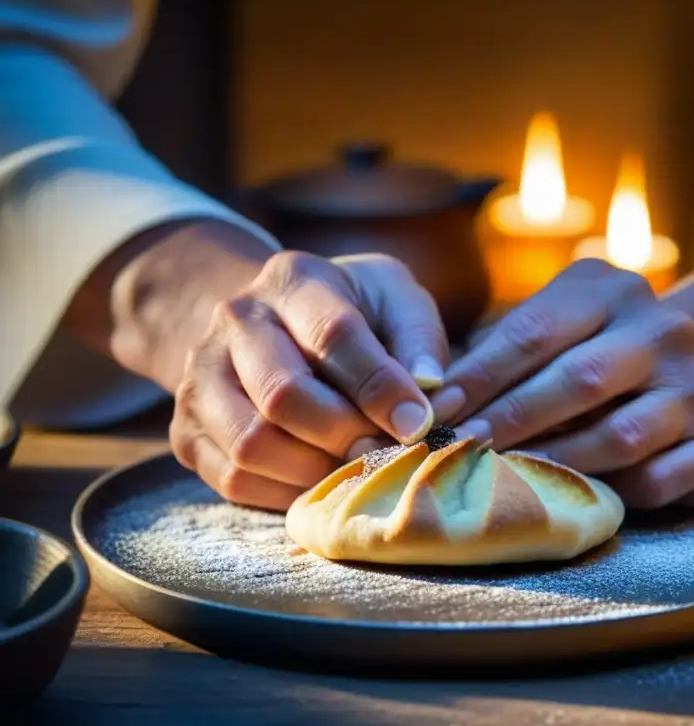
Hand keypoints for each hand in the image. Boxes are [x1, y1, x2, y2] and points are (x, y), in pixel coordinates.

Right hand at [170, 251, 446, 509]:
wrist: (272, 324)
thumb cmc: (355, 314)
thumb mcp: (396, 300)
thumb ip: (419, 339)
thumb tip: (429, 389)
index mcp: (293, 280)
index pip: (333, 335)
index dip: (380, 387)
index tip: (420, 424)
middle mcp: (236, 320)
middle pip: (283, 395)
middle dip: (345, 434)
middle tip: (384, 451)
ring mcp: (201, 376)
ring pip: (251, 443)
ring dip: (314, 470)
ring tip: (355, 467)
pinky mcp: (186, 430)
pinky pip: (232, 478)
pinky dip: (284, 492)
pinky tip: (321, 481)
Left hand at [430, 259, 693, 508]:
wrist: (686, 384)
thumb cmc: (591, 360)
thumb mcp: (554, 334)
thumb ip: (502, 355)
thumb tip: (427, 400)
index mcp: (614, 291)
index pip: (533, 332)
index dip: (477, 377)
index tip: (433, 412)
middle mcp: (665, 329)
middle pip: (577, 380)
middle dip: (508, 422)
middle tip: (460, 451)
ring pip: (620, 436)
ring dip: (556, 463)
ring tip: (507, 480)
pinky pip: (661, 479)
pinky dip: (615, 494)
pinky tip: (579, 500)